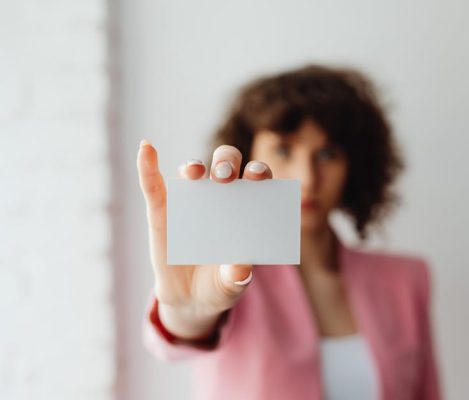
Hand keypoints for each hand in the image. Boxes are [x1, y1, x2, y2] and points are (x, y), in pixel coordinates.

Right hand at [136, 140, 272, 338]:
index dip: (259, 172)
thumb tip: (240, 270)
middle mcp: (220, 196)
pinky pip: (153, 184)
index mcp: (247, 207)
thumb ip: (236, 278)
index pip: (256, 180)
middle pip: (226, 166)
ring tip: (196, 173)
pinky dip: (147, 166)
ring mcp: (190, 201)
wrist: (192, 298)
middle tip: (225, 177)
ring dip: (194, 167)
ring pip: (193, 171)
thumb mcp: (231, 285)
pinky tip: (146, 149)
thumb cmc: (221, 283)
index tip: (258, 175)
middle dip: (226, 164)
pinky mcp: (162, 210)